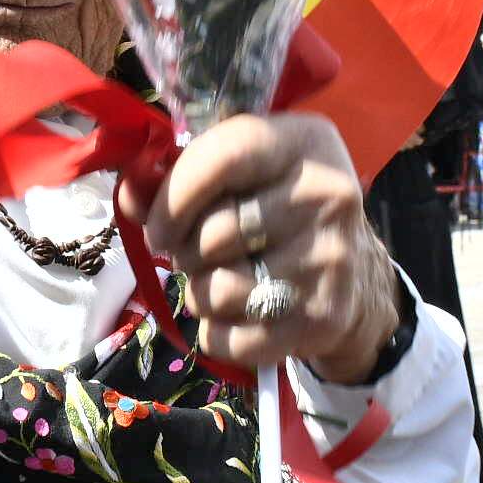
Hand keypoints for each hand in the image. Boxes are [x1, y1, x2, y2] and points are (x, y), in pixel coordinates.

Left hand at [131, 112, 399, 382]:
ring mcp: (330, 259)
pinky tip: (233, 316)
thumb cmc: (273, 208)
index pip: (225, 158)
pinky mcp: (322, 317)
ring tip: (218, 282)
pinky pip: (233, 339)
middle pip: (215, 233)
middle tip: (198, 254)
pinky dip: (216, 334)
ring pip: (219, 290)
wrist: (352, 271)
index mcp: (303, 143)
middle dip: (186, 251)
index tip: (157, 227)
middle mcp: (326, 196)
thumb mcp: (238, 173)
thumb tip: (130, 195)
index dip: (173, 197)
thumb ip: (175, 177)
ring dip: (199, 294)